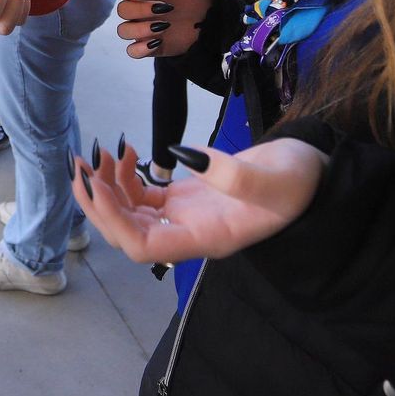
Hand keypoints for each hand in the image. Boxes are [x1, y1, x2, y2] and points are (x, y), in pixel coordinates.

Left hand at [71, 138, 326, 263]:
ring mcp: (185, 218)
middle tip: (80, 164)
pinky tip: (126, 150)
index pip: (144, 246)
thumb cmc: (300, 181)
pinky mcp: (185, 199)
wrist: (314, 174)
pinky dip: (126, 176)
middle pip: (127, 234)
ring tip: (103, 149)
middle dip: (98, 203)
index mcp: (206, 240)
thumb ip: (232, 174)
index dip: (114, 220)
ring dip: (108, 186)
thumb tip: (184, 157)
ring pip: (131, 213)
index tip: (97, 183)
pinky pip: (144, 196)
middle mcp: (189, 235)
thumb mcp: (274, 178)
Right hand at [116, 0, 208, 57]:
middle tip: (166, 9)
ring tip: (164, 26)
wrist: (209, 18)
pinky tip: (158, 41)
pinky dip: (141, 48)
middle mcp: (139, 10)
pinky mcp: (150, 46)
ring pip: (123, 31)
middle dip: (141, 10)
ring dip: (140, 30)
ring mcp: (143, 28)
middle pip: (122, 10)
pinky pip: (132, 51)